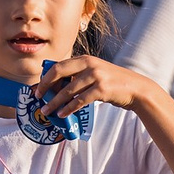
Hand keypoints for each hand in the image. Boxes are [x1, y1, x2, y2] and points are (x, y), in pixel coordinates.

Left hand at [28, 55, 148, 121]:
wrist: (136, 89)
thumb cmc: (113, 83)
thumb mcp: (96, 72)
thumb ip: (79, 76)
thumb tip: (57, 87)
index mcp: (85, 59)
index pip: (58, 66)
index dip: (45, 78)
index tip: (37, 88)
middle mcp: (89, 64)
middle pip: (59, 73)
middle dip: (45, 86)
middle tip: (38, 98)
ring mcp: (96, 76)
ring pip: (68, 90)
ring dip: (54, 102)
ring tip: (46, 111)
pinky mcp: (102, 89)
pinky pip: (80, 100)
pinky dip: (69, 108)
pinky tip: (62, 114)